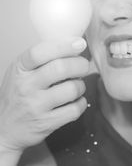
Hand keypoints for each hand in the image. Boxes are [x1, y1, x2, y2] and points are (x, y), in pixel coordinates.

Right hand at [0, 37, 88, 153]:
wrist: (5, 128)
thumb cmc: (19, 94)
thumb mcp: (23, 71)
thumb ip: (44, 58)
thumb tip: (75, 46)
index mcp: (20, 69)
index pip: (40, 52)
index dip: (64, 46)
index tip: (80, 43)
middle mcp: (26, 86)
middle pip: (61, 68)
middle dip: (81, 64)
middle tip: (84, 66)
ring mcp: (36, 106)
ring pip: (72, 88)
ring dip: (81, 85)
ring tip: (77, 86)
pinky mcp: (46, 123)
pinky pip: (75, 109)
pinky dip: (81, 102)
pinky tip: (76, 100)